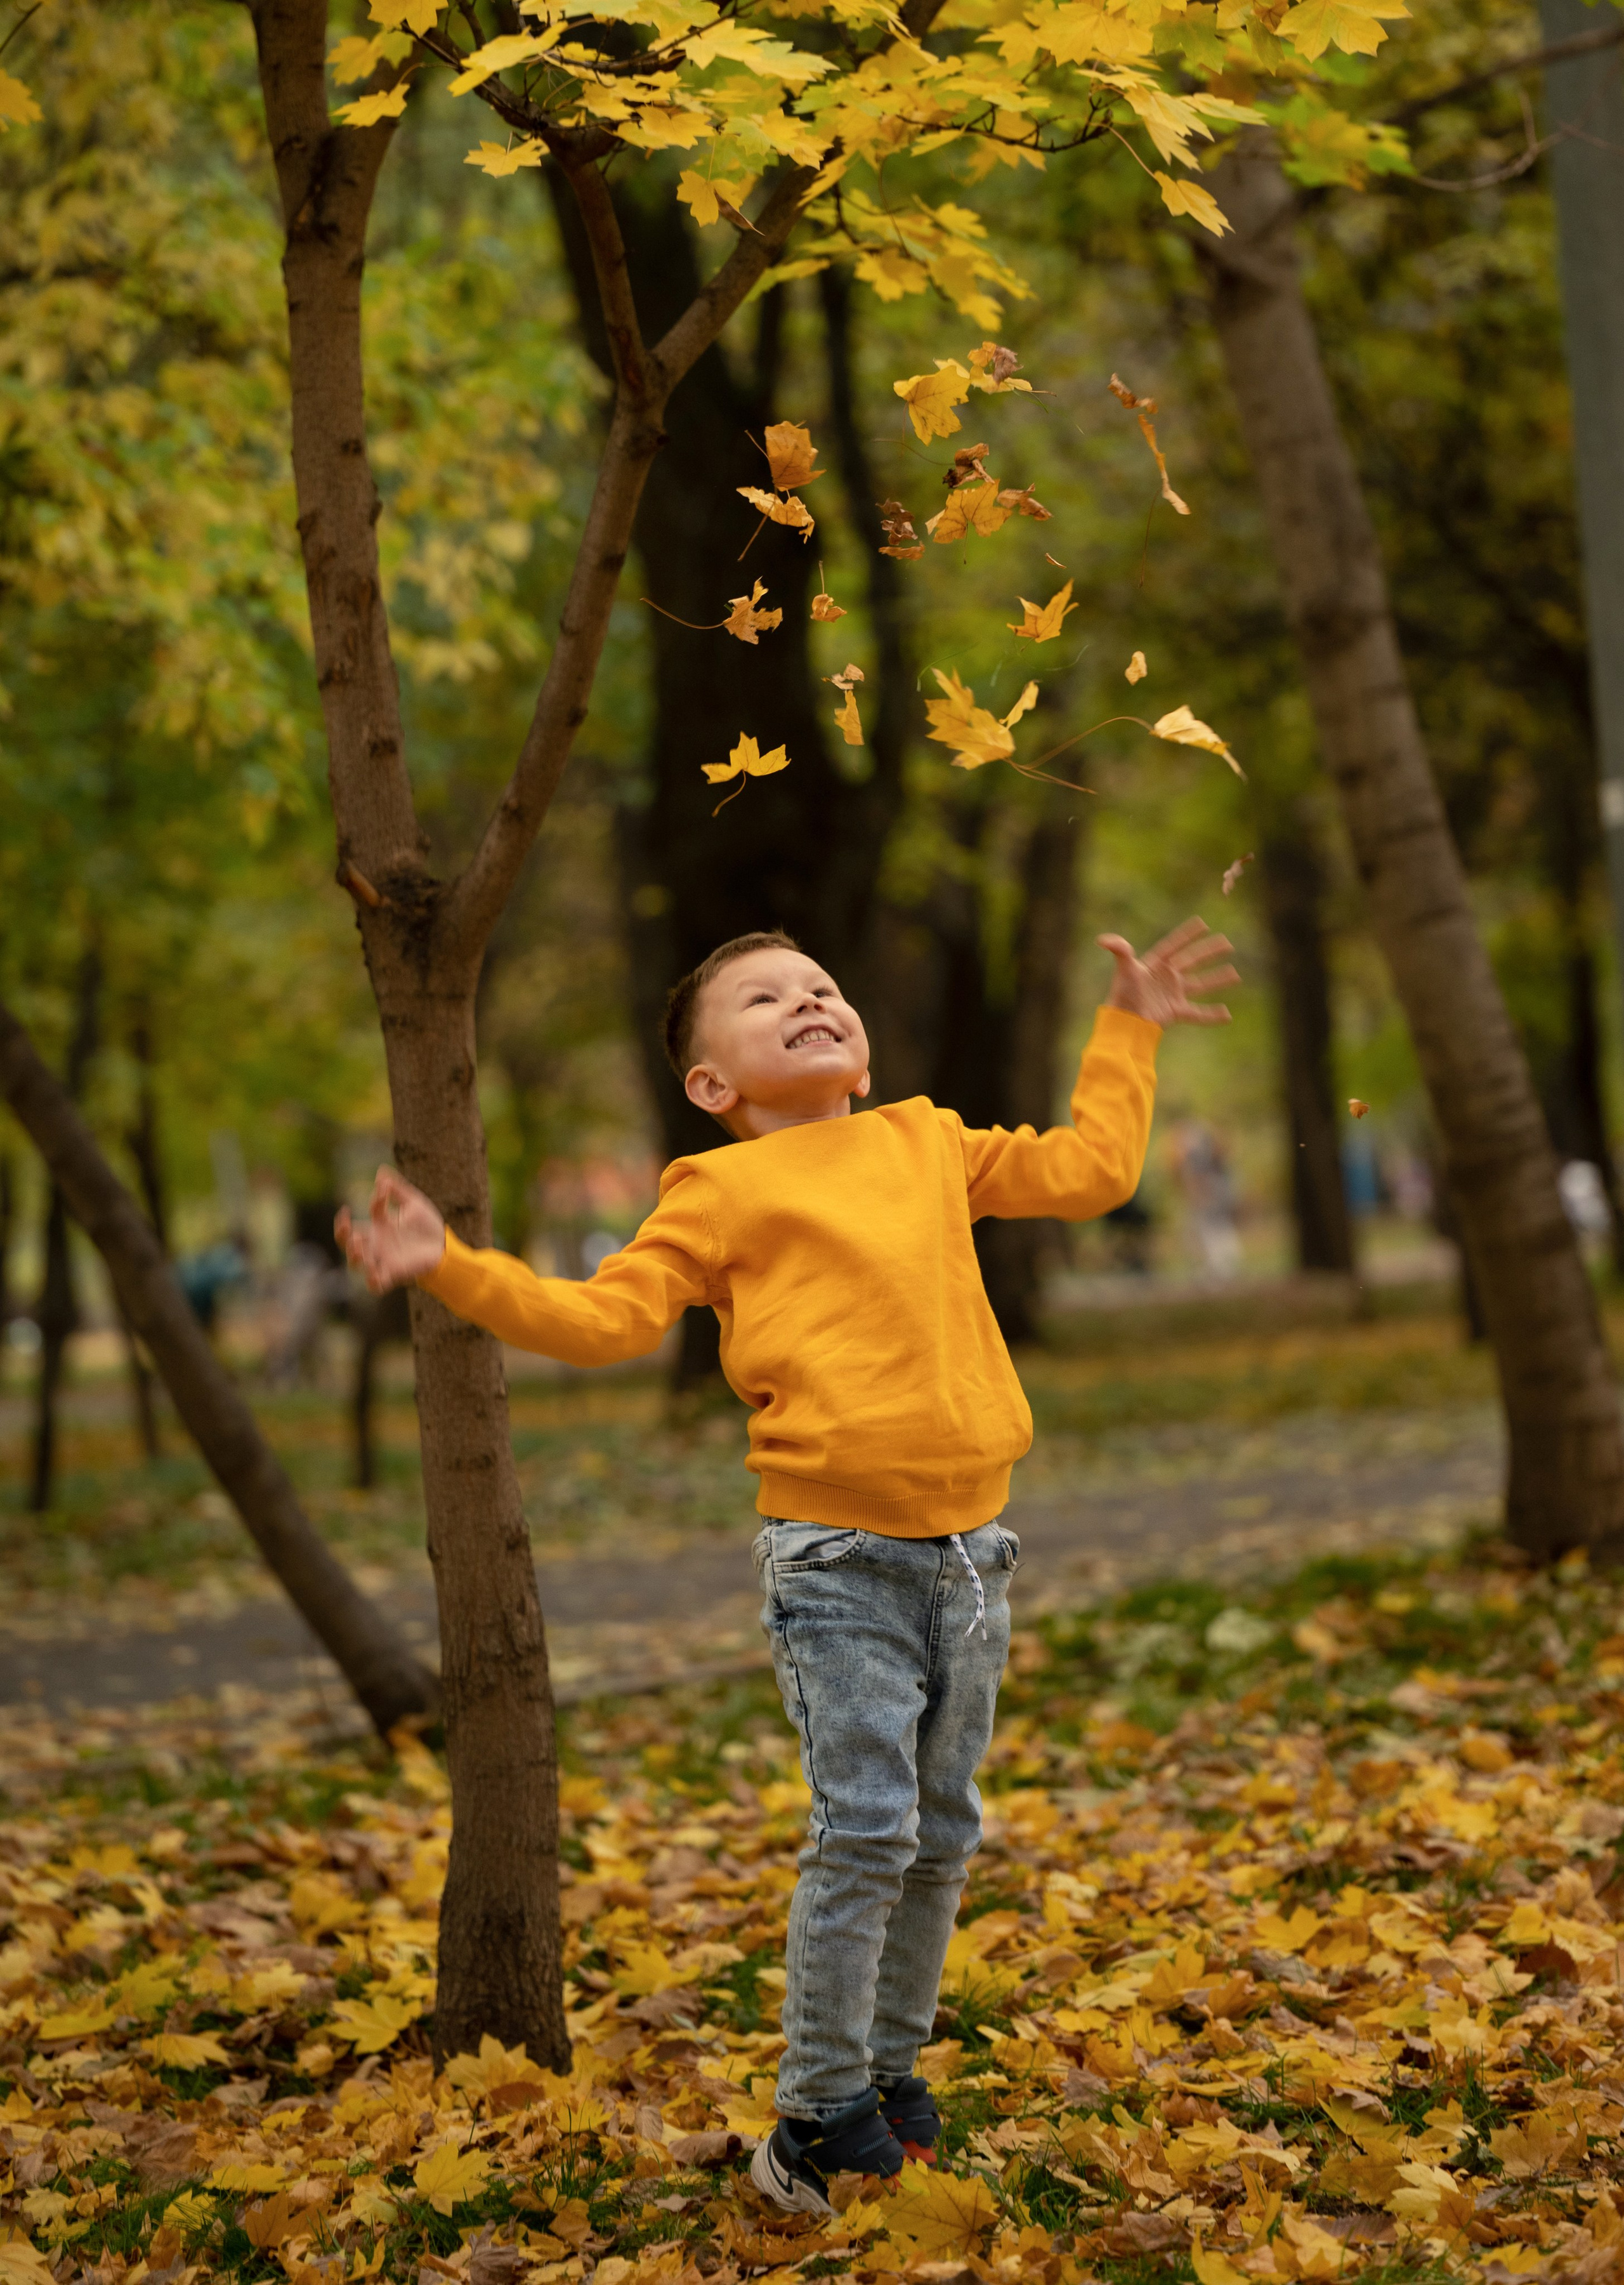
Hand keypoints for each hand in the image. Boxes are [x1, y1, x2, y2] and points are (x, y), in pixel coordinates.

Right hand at [335, 1165, 445, 1293]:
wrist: (445, 1247)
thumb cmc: (427, 1227)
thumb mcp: (413, 1204)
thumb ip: (397, 1189)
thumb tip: (381, 1171)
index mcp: (378, 1227)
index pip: (356, 1221)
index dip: (353, 1214)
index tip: (373, 1198)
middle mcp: (376, 1244)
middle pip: (348, 1243)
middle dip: (343, 1236)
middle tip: (348, 1230)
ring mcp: (383, 1260)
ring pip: (357, 1263)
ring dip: (354, 1255)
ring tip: (358, 1247)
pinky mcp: (394, 1274)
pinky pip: (376, 1284)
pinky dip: (372, 1280)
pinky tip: (374, 1271)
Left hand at [1098, 916, 1237, 1026]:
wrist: (1124, 1021)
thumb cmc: (1122, 994)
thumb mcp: (1123, 969)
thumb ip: (1118, 951)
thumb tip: (1101, 939)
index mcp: (1156, 964)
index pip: (1175, 945)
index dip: (1188, 934)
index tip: (1203, 923)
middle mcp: (1167, 977)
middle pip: (1193, 961)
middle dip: (1209, 952)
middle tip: (1228, 943)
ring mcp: (1173, 994)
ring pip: (1201, 984)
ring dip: (1218, 980)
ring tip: (1236, 974)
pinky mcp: (1176, 1011)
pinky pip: (1198, 1013)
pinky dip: (1212, 1015)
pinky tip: (1228, 1015)